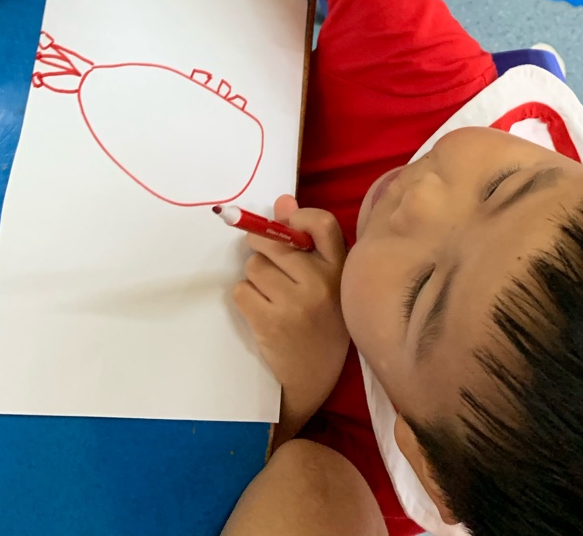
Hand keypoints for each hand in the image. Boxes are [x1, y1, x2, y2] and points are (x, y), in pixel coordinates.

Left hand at [233, 197, 350, 437]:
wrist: (312, 382)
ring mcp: (296, 303)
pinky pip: (242, 291)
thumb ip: (308, 242)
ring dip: (255, 279)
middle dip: (262, 249)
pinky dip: (245, 299)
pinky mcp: (271, 323)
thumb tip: (282, 200)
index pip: (323, 223)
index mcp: (340, 269)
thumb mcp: (327, 283)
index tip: (285, 223)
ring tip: (270, 298)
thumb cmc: (320, 324)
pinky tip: (261, 314)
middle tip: (267, 264)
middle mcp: (321, 282)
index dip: (298, 216)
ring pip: (254, 267)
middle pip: (274, 242)